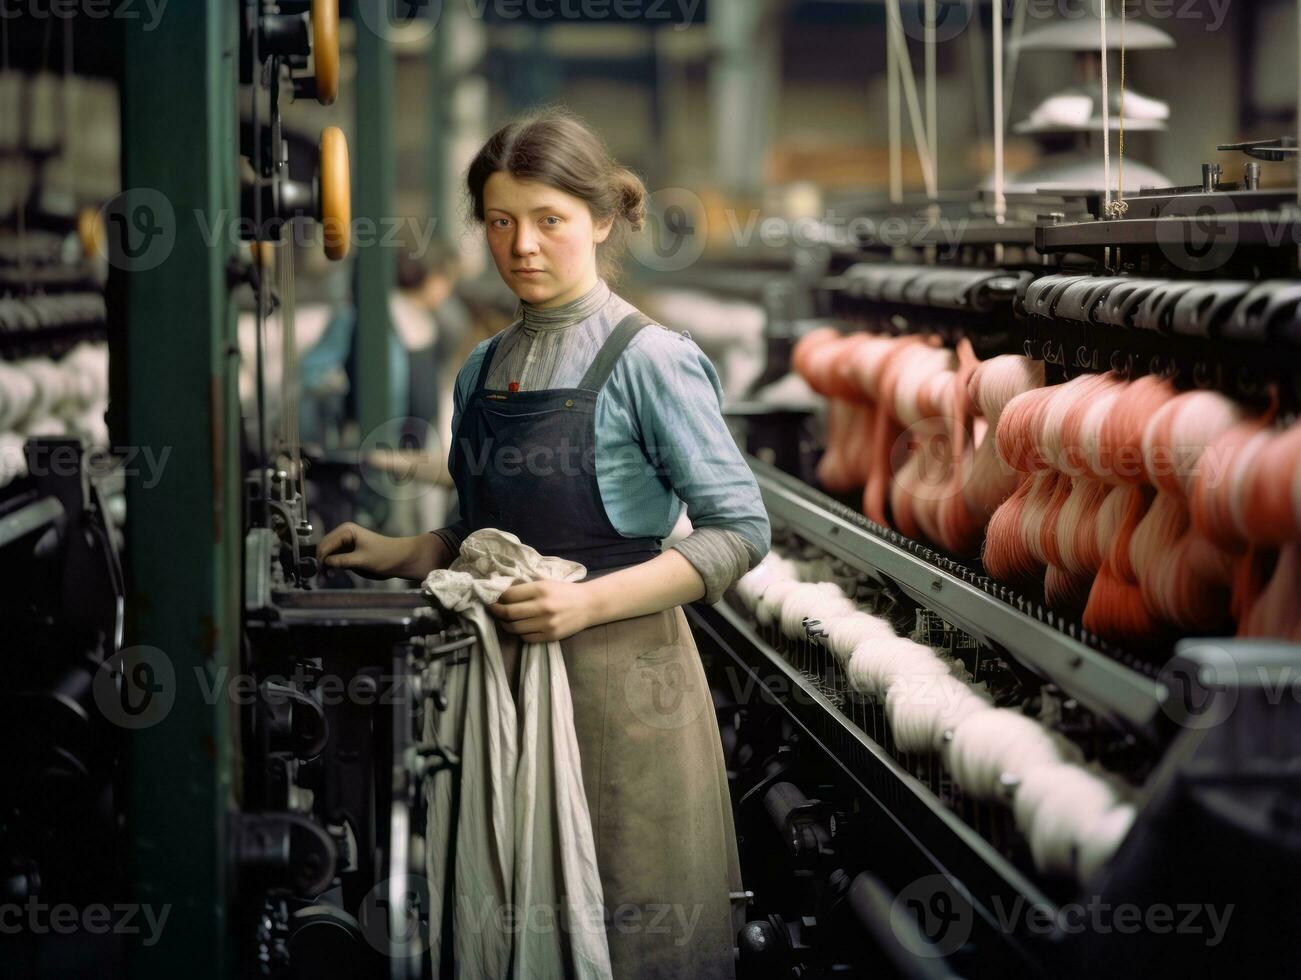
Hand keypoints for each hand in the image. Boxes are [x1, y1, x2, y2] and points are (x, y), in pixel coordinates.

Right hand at [317, 522, 436, 578]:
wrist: (400, 558)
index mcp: (346, 530)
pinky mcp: (348, 550)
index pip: (325, 545)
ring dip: (325, 565)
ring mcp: (345, 541)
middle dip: (321, 562)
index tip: (320, 573)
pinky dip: (331, 565)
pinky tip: (332, 574)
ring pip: (328, 553)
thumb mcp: (361, 560)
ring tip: (326, 578)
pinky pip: (334, 557)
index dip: (321, 559)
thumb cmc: (384, 556)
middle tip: (321, 578)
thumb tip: (324, 564)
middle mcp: (343, 533)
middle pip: (324, 548)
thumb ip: (342, 561)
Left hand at [487, 581, 594, 642]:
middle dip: (496, 611)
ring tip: (504, 620)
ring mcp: (546, 623)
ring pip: (515, 628)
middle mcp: (543, 606)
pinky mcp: (550, 636)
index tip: (494, 597)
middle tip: (493, 609)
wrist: (588, 605)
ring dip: (505, 624)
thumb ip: (526, 588)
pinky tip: (520, 627)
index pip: (509, 595)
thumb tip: (502, 592)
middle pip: (509, 613)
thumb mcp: (546, 583)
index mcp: (541, 589)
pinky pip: (526, 637)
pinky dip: (520, 633)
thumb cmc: (565, 591)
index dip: (498, 597)